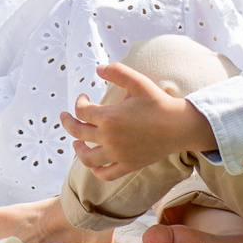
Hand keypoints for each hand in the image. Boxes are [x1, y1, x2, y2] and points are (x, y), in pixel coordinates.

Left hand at [59, 61, 215, 179]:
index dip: (78, 103)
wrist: (178, 126)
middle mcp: (109, 138)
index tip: (84, 97)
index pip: (82, 112)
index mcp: (109, 117)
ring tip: (76, 142)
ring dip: (78, 149)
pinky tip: (93, 164)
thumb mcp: (138, 81)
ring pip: (88, 158)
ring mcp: (117, 154)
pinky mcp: (127, 165)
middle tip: (64, 117)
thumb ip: (117, 72)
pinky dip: (96, 170)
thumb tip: (97, 69)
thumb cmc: (158, 102)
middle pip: (78, 133)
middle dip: (68, 123)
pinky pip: (105, 173)